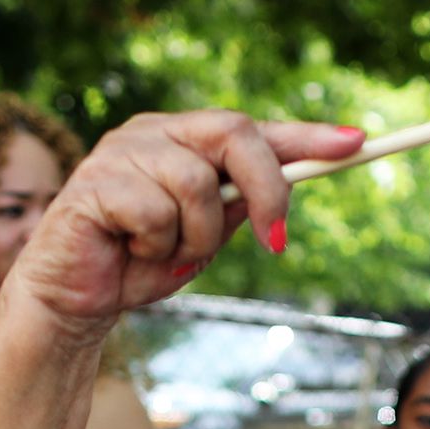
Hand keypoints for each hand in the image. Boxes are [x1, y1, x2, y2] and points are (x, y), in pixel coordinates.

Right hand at [1, 110, 363, 331]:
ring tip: (165, 256)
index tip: (355, 143)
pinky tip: (130, 252)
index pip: (251, 127)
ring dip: (196, 237)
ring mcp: (120, 152)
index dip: (304, 135)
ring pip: (196, 183)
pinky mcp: (93, 183)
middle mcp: (152, 132)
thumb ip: (238, 207)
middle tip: (274, 241)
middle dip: (266, 188)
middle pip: (232, 132)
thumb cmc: (138, 264)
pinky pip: (155, 211)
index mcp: (181, 138)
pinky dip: (156, 246)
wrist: (74, 301)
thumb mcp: (204, 237)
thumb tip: (284, 189)